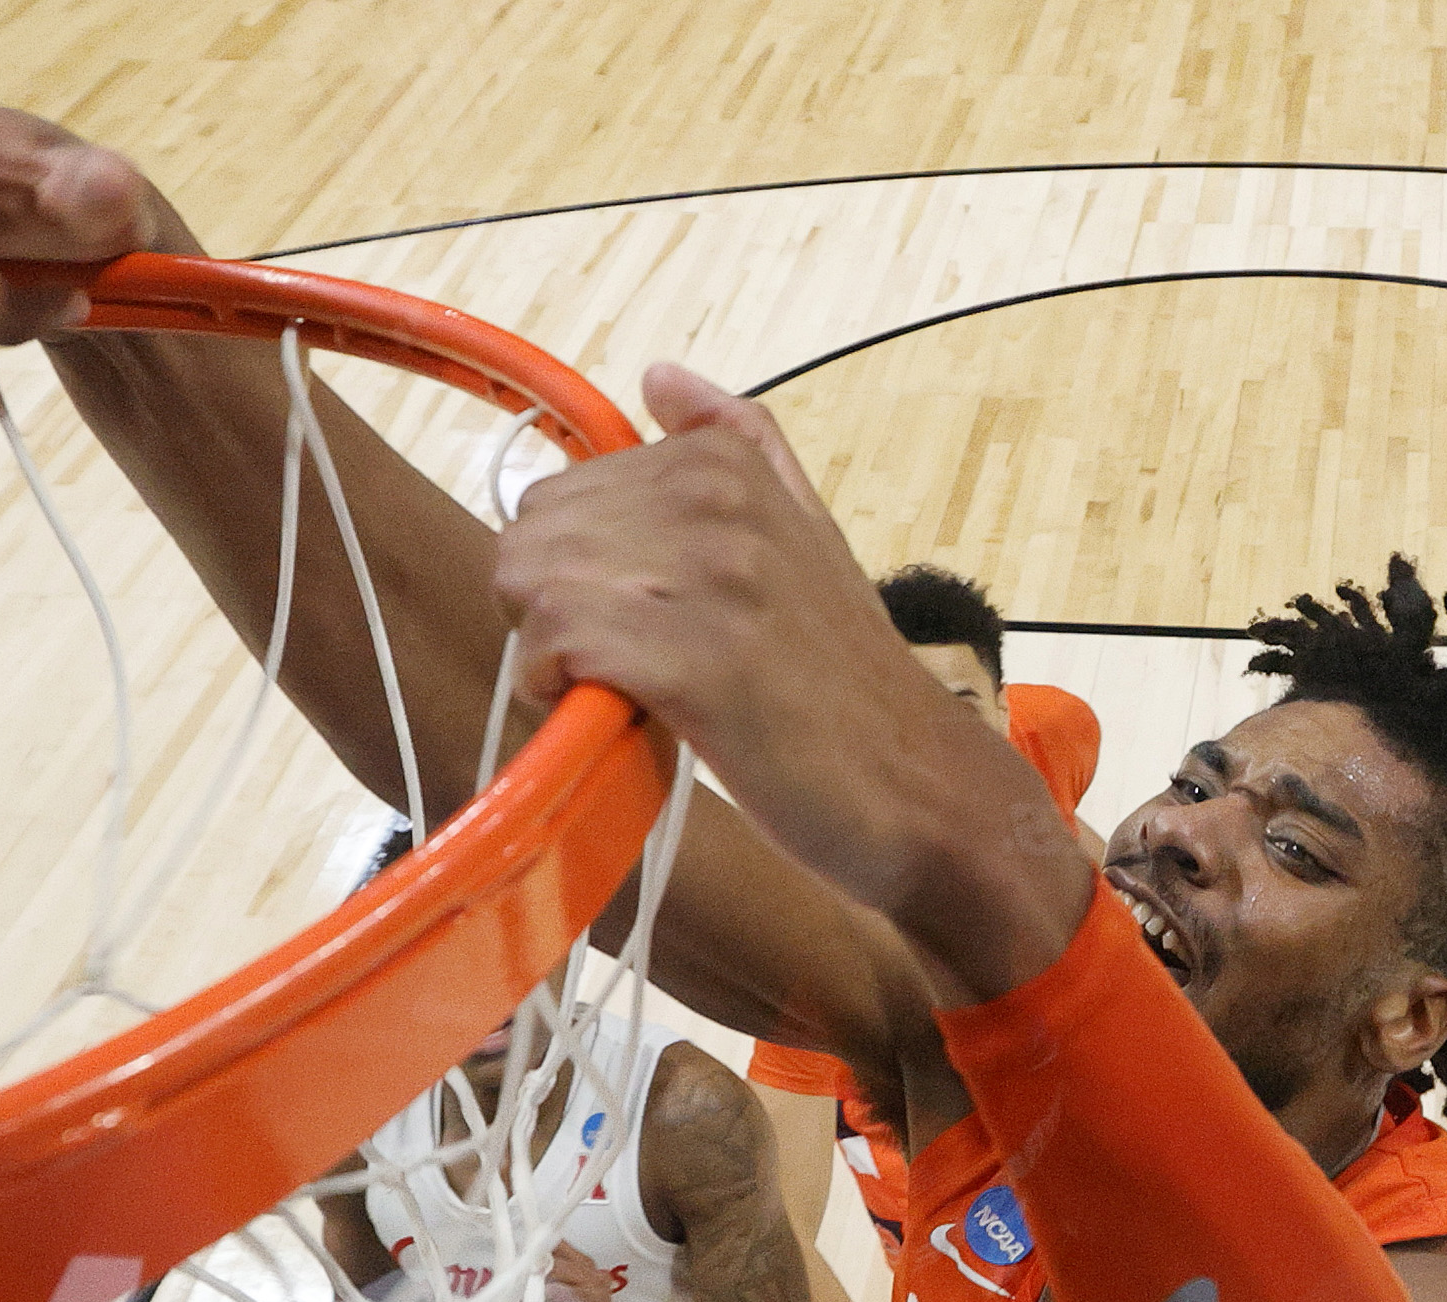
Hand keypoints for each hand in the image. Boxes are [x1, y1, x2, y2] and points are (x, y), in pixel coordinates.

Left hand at [492, 364, 905, 814]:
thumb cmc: (841, 678)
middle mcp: (713, 503)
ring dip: (547, 651)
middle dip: (546, 607)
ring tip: (609, 688)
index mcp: (726, 465)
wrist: (914, 781)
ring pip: (533, 582)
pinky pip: (557, 639)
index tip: (619, 618)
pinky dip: (554, 686)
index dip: (569, 569)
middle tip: (608, 664)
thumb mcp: (805, 533)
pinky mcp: (693, 661)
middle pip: (532, 535)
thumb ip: (737, 447)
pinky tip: (605, 709)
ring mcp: (707, 577)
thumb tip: (660, 376)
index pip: (559, 492)